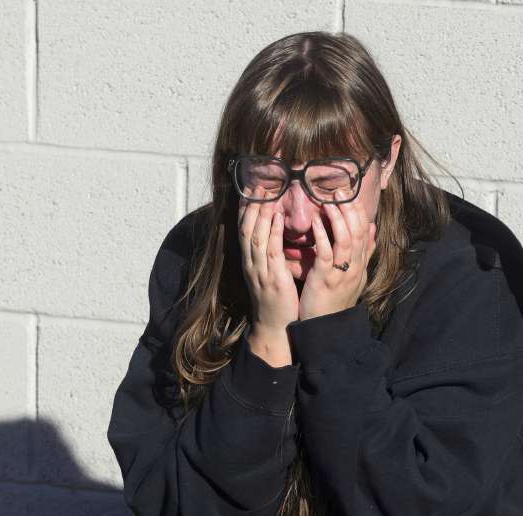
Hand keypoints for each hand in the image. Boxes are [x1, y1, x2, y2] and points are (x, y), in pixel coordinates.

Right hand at [239, 200, 298, 365]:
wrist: (275, 328)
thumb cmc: (276, 299)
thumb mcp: (269, 273)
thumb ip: (270, 253)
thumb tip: (275, 230)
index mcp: (250, 261)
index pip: (244, 228)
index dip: (247, 207)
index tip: (251, 186)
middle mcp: (251, 263)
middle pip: (246, 227)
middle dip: (251, 204)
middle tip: (257, 181)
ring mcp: (260, 271)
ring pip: (256, 236)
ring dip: (261, 212)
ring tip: (266, 191)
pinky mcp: (273, 279)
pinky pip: (271, 252)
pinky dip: (273, 232)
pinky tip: (278, 216)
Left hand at [298, 191, 376, 320]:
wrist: (327, 328)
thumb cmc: (335, 300)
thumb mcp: (355, 275)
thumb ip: (365, 253)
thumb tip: (374, 229)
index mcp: (361, 264)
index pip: (366, 232)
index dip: (360, 212)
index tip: (352, 195)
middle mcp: (355, 267)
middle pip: (358, 233)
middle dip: (350, 210)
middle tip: (341, 190)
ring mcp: (341, 273)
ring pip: (345, 241)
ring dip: (338, 219)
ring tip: (330, 201)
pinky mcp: (325, 280)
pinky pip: (326, 255)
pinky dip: (322, 237)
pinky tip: (315, 223)